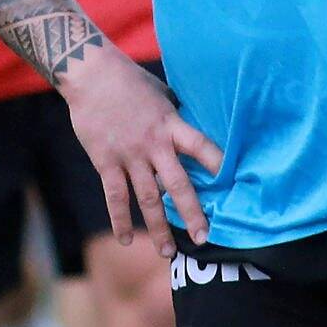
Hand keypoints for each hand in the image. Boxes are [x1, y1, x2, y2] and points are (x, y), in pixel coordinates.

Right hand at [60, 48, 220, 256]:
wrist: (91, 75)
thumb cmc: (130, 81)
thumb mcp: (163, 94)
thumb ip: (176, 118)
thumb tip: (192, 130)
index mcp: (171, 125)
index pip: (203, 148)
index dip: (219, 165)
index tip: (235, 185)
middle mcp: (153, 145)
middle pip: (178, 185)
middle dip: (192, 214)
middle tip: (203, 238)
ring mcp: (129, 156)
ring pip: (147, 199)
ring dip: (158, 227)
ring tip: (167, 252)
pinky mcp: (106, 162)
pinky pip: (115, 197)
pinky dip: (120, 220)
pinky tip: (126, 239)